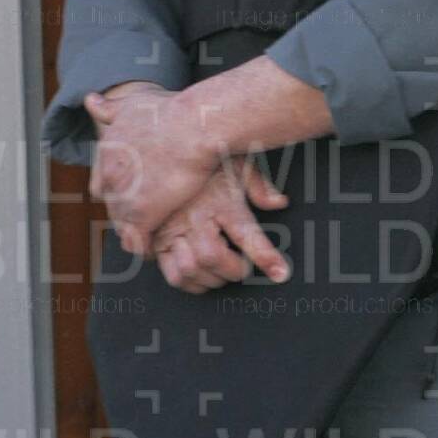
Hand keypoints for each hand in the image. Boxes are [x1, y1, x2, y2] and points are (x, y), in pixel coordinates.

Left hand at [85, 82, 217, 255]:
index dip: (117, 192)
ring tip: (147, 242)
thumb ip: (110, 107)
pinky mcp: (144, 214)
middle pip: (111, 206)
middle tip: (143, 222)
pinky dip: (143, 248)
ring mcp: (124, 196)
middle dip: (125, 214)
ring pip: (122, 226)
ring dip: (133, 234)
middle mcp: (109, 175)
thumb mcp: (134, 103)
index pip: (101, 184)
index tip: (133, 195)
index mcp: (106, 151)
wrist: (193, 126)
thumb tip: (89, 100)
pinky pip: (137, 241)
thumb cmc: (172, 111)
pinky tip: (152, 251)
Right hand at [152, 158, 291, 291]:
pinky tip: (202, 274)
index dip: (264, 257)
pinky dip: (190, 282)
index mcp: (219, 200)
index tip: (280, 273)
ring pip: (189, 270)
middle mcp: (194, 217)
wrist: (164, 155)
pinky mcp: (158, 242)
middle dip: (232, 271)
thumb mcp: (237, 162)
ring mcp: (172, 231)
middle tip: (241, 267)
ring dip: (211, 279)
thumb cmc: (204, 160)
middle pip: (211, 258)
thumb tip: (279, 202)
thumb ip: (258, 185)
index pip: (245, 233)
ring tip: (222, 272)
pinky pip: (172, 275)